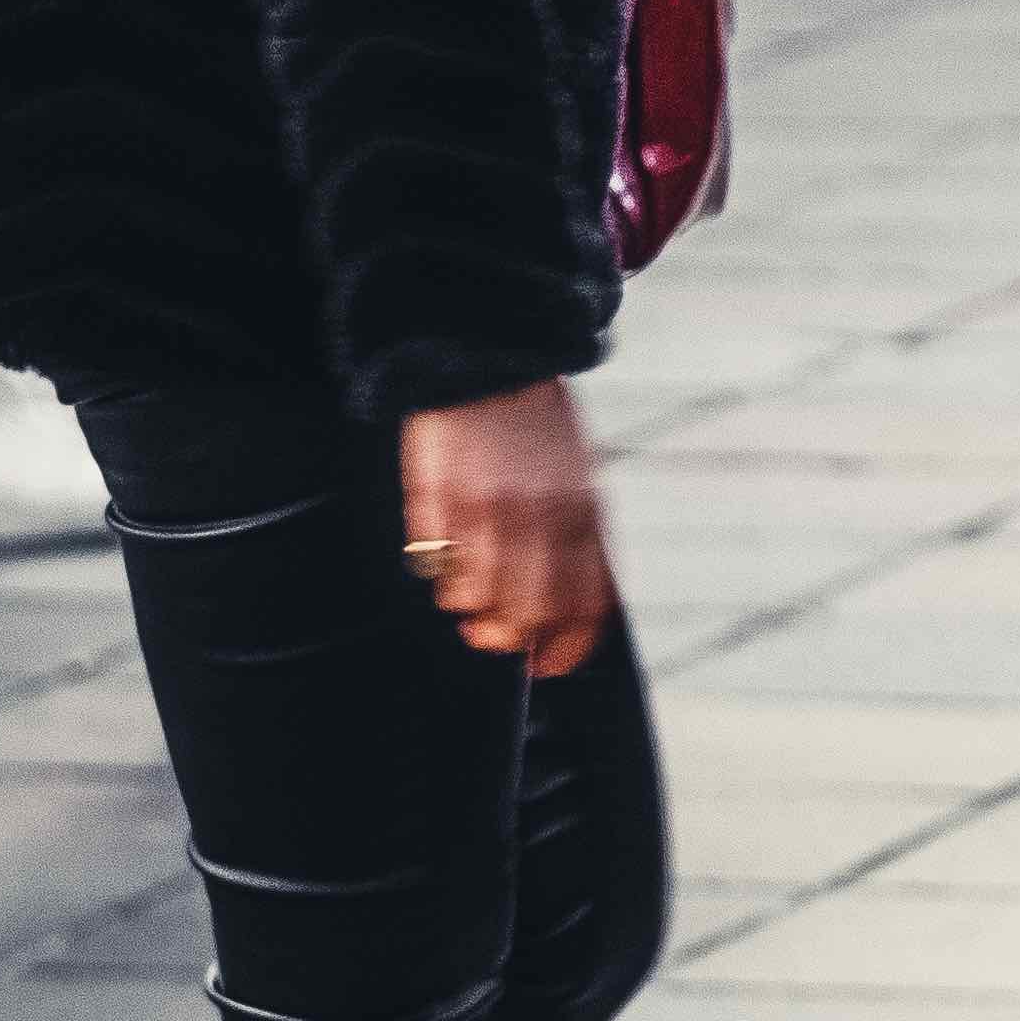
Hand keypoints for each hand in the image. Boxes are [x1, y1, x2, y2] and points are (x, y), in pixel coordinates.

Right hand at [400, 380, 618, 679]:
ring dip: (469, 610)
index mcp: (583, 511)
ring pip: (476, 599)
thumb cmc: (535, 424)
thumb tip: (581, 608)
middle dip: (508, 638)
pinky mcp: (440, 497)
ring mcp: (487, 508)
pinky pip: (436, 565)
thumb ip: (582, 538)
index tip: (546, 665)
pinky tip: (442, 560)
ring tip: (464, 597)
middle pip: (527, 614)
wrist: (487, 355)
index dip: (564, 649)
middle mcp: (539, 516)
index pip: (583, 606)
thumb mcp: (579, 477)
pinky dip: (438, 576)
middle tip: (493, 635)